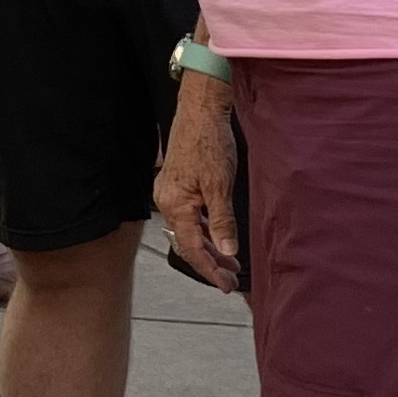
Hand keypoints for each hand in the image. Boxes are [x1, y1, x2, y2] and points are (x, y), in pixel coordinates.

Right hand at [152, 77, 240, 291]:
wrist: (199, 112)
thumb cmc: (210, 143)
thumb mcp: (221, 185)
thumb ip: (222, 220)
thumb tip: (227, 250)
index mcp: (175, 205)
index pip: (192, 248)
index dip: (209, 269)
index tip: (225, 285)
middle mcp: (166, 202)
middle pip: (187, 242)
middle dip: (209, 262)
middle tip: (231, 278)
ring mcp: (169, 193)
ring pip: (187, 230)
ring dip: (207, 246)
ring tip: (229, 260)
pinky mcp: (175, 185)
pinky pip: (187, 217)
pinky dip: (202, 229)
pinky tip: (216, 235)